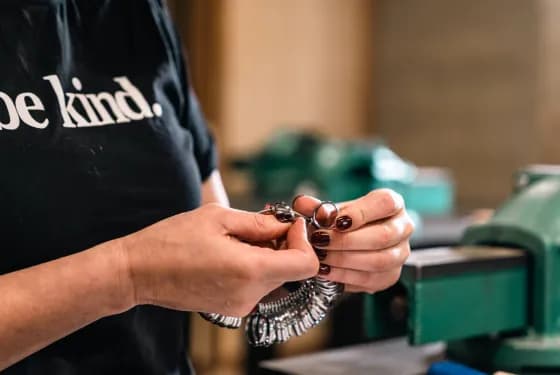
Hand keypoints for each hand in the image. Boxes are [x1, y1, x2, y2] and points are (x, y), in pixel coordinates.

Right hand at [119, 203, 318, 315]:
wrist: (138, 272)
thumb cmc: (172, 240)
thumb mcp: (217, 218)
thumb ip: (259, 222)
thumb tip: (286, 224)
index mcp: (250, 271)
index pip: (305, 264)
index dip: (302, 240)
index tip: (287, 223)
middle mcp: (250, 294)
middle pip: (291, 269)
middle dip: (284, 244)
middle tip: (261, 223)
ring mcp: (241, 305)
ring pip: (274, 276)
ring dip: (268, 254)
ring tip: (239, 237)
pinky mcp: (231, 307)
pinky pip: (257, 285)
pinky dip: (254, 267)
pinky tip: (231, 252)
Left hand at [293, 189, 413, 292]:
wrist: (352, 243)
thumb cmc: (345, 222)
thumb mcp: (333, 210)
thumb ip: (318, 207)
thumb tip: (303, 204)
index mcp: (392, 204)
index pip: (385, 203)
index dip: (360, 213)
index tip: (335, 221)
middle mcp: (403, 227)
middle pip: (382, 236)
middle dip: (346, 241)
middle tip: (320, 241)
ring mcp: (400, 253)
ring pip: (379, 260)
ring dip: (345, 260)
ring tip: (321, 258)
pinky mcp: (391, 275)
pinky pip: (371, 279)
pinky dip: (346, 276)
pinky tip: (327, 271)